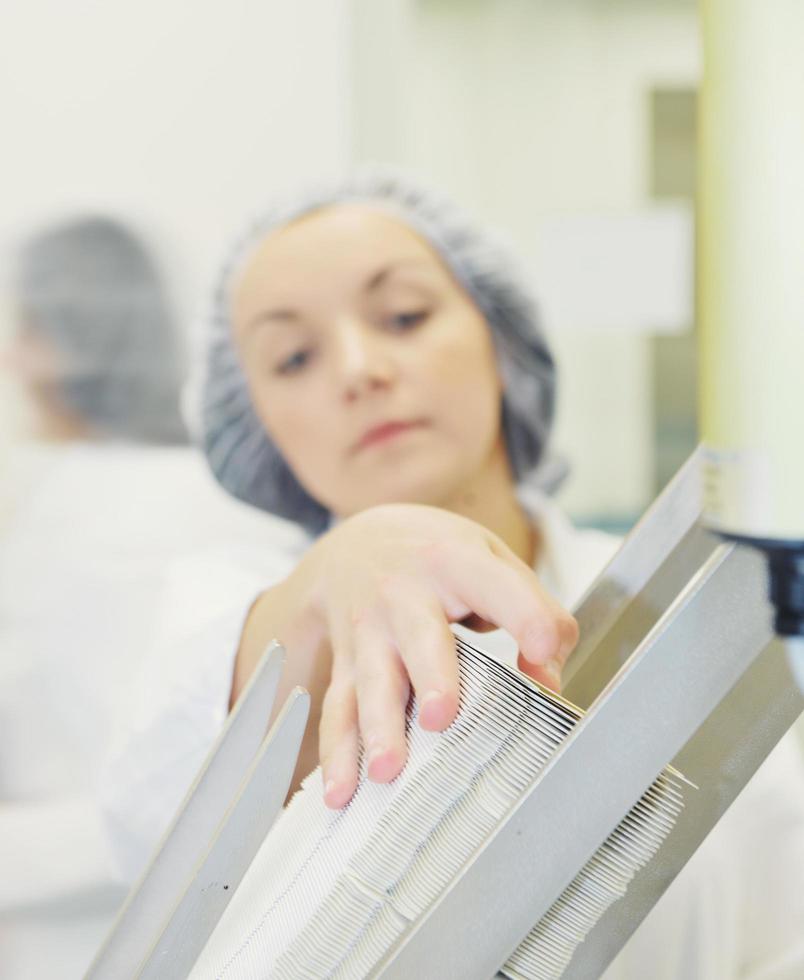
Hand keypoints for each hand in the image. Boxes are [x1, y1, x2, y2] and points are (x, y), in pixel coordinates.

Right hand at [297, 503, 577, 808]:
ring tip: (387, 769)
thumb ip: (532, 610)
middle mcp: (404, 593)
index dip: (525, 616)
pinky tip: (341, 791)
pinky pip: (338, 710)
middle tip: (443, 716)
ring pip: (370, 681)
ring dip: (378, 727)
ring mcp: (368, 630)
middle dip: (431, 676)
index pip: (496, 586)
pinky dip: (337, 754)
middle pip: (418, 636)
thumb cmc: (438, 557)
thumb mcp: (489, 560)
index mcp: (452, 561)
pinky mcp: (346, 663)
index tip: (545, 649)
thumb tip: (548, 677)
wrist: (360, 541)